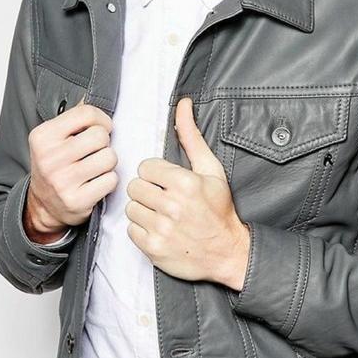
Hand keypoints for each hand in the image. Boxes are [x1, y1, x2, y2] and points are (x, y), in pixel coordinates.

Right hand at [24, 97, 118, 243]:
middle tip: (96, 151)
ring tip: (96, 167)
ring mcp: (62, 181)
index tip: (101, 128)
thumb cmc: (55, 166)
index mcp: (42, 136)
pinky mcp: (76, 200)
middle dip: (105, 143)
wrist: (44, 205)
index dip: (102, 120)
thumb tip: (93, 95)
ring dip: (108, 163)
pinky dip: (109, 181)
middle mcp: (49, 158)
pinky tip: (96, 183)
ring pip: (109, 158)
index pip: (86, 113)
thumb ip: (74, 119)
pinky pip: (111, 180)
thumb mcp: (54, 139)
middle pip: (100, 136)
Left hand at [125, 97, 249, 289]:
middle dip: (148, 192)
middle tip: (164, 199)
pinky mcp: (153, 248)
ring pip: (131, 208)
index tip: (168, 184)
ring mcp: (161, 228)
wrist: (227, 253)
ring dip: (143, 210)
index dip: (156, 175)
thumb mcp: (211, 170)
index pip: (145, 168)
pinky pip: (131, 230)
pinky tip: (159, 229)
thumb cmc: (219, 210)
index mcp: (184, 183)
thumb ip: (191, 137)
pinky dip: (142, 230)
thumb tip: (182, 104)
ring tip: (162, 215)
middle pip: (135, 187)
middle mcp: (171, 206)